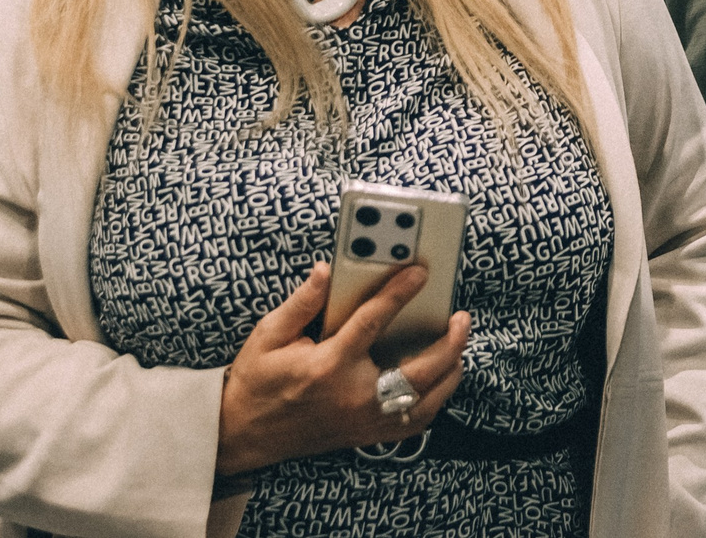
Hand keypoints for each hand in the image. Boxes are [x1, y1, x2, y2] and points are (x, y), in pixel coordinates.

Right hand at [214, 261, 470, 477]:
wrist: (244, 434)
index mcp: (328, 366)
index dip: (399, 292)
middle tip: (461, 317)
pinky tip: (440, 379)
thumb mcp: (269, 334)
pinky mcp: (366, 435)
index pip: (374, 322)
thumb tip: (328, 271)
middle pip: (419, 370)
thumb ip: (302, 302)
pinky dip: (435, 400)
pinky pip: (415, 422)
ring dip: (449, 372)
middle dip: (449, 342)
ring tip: (458, 345)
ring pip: (426, 401)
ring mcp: (363, 421)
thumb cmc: (257, 381)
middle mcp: (353, 397)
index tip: (420, 272)